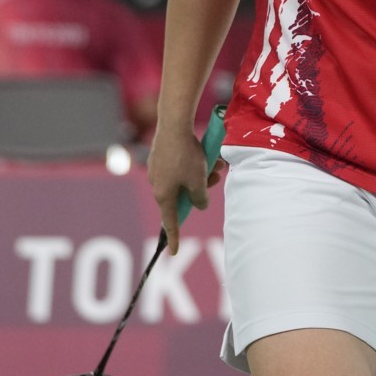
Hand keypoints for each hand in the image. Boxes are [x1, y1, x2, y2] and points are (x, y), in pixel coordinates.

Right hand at [147, 123, 217, 254]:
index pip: (170, 221)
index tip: (173, 252)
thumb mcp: (198, 181)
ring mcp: (158, 168)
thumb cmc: (186, 156)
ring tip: (217, 162)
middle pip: (183, 195)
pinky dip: (194, 162)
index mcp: (164, 195)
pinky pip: (179, 165)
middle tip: (217, 176)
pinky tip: (205, 151)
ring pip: (184, 178)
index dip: (174, 237)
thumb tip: (200, 204)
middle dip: (202, 188)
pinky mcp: (161, 155)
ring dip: (202, 173)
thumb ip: (200, 198)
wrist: (174, 124)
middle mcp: (157, 184)